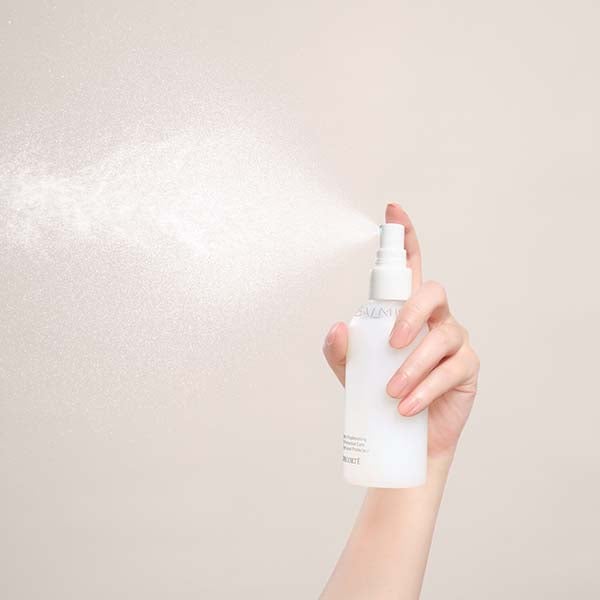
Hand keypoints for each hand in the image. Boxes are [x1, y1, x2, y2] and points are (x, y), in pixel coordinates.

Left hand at [323, 203, 479, 458]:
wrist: (407, 440)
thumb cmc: (382, 396)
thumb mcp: (353, 373)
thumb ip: (341, 351)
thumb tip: (337, 327)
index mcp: (406, 312)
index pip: (408, 268)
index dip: (404, 238)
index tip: (393, 210)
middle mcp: (434, 319)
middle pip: (431, 292)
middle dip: (410, 314)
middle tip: (391, 344)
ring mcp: (453, 342)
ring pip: (440, 336)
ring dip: (413, 365)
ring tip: (392, 393)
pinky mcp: (467, 368)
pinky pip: (450, 370)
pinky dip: (426, 388)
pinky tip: (407, 406)